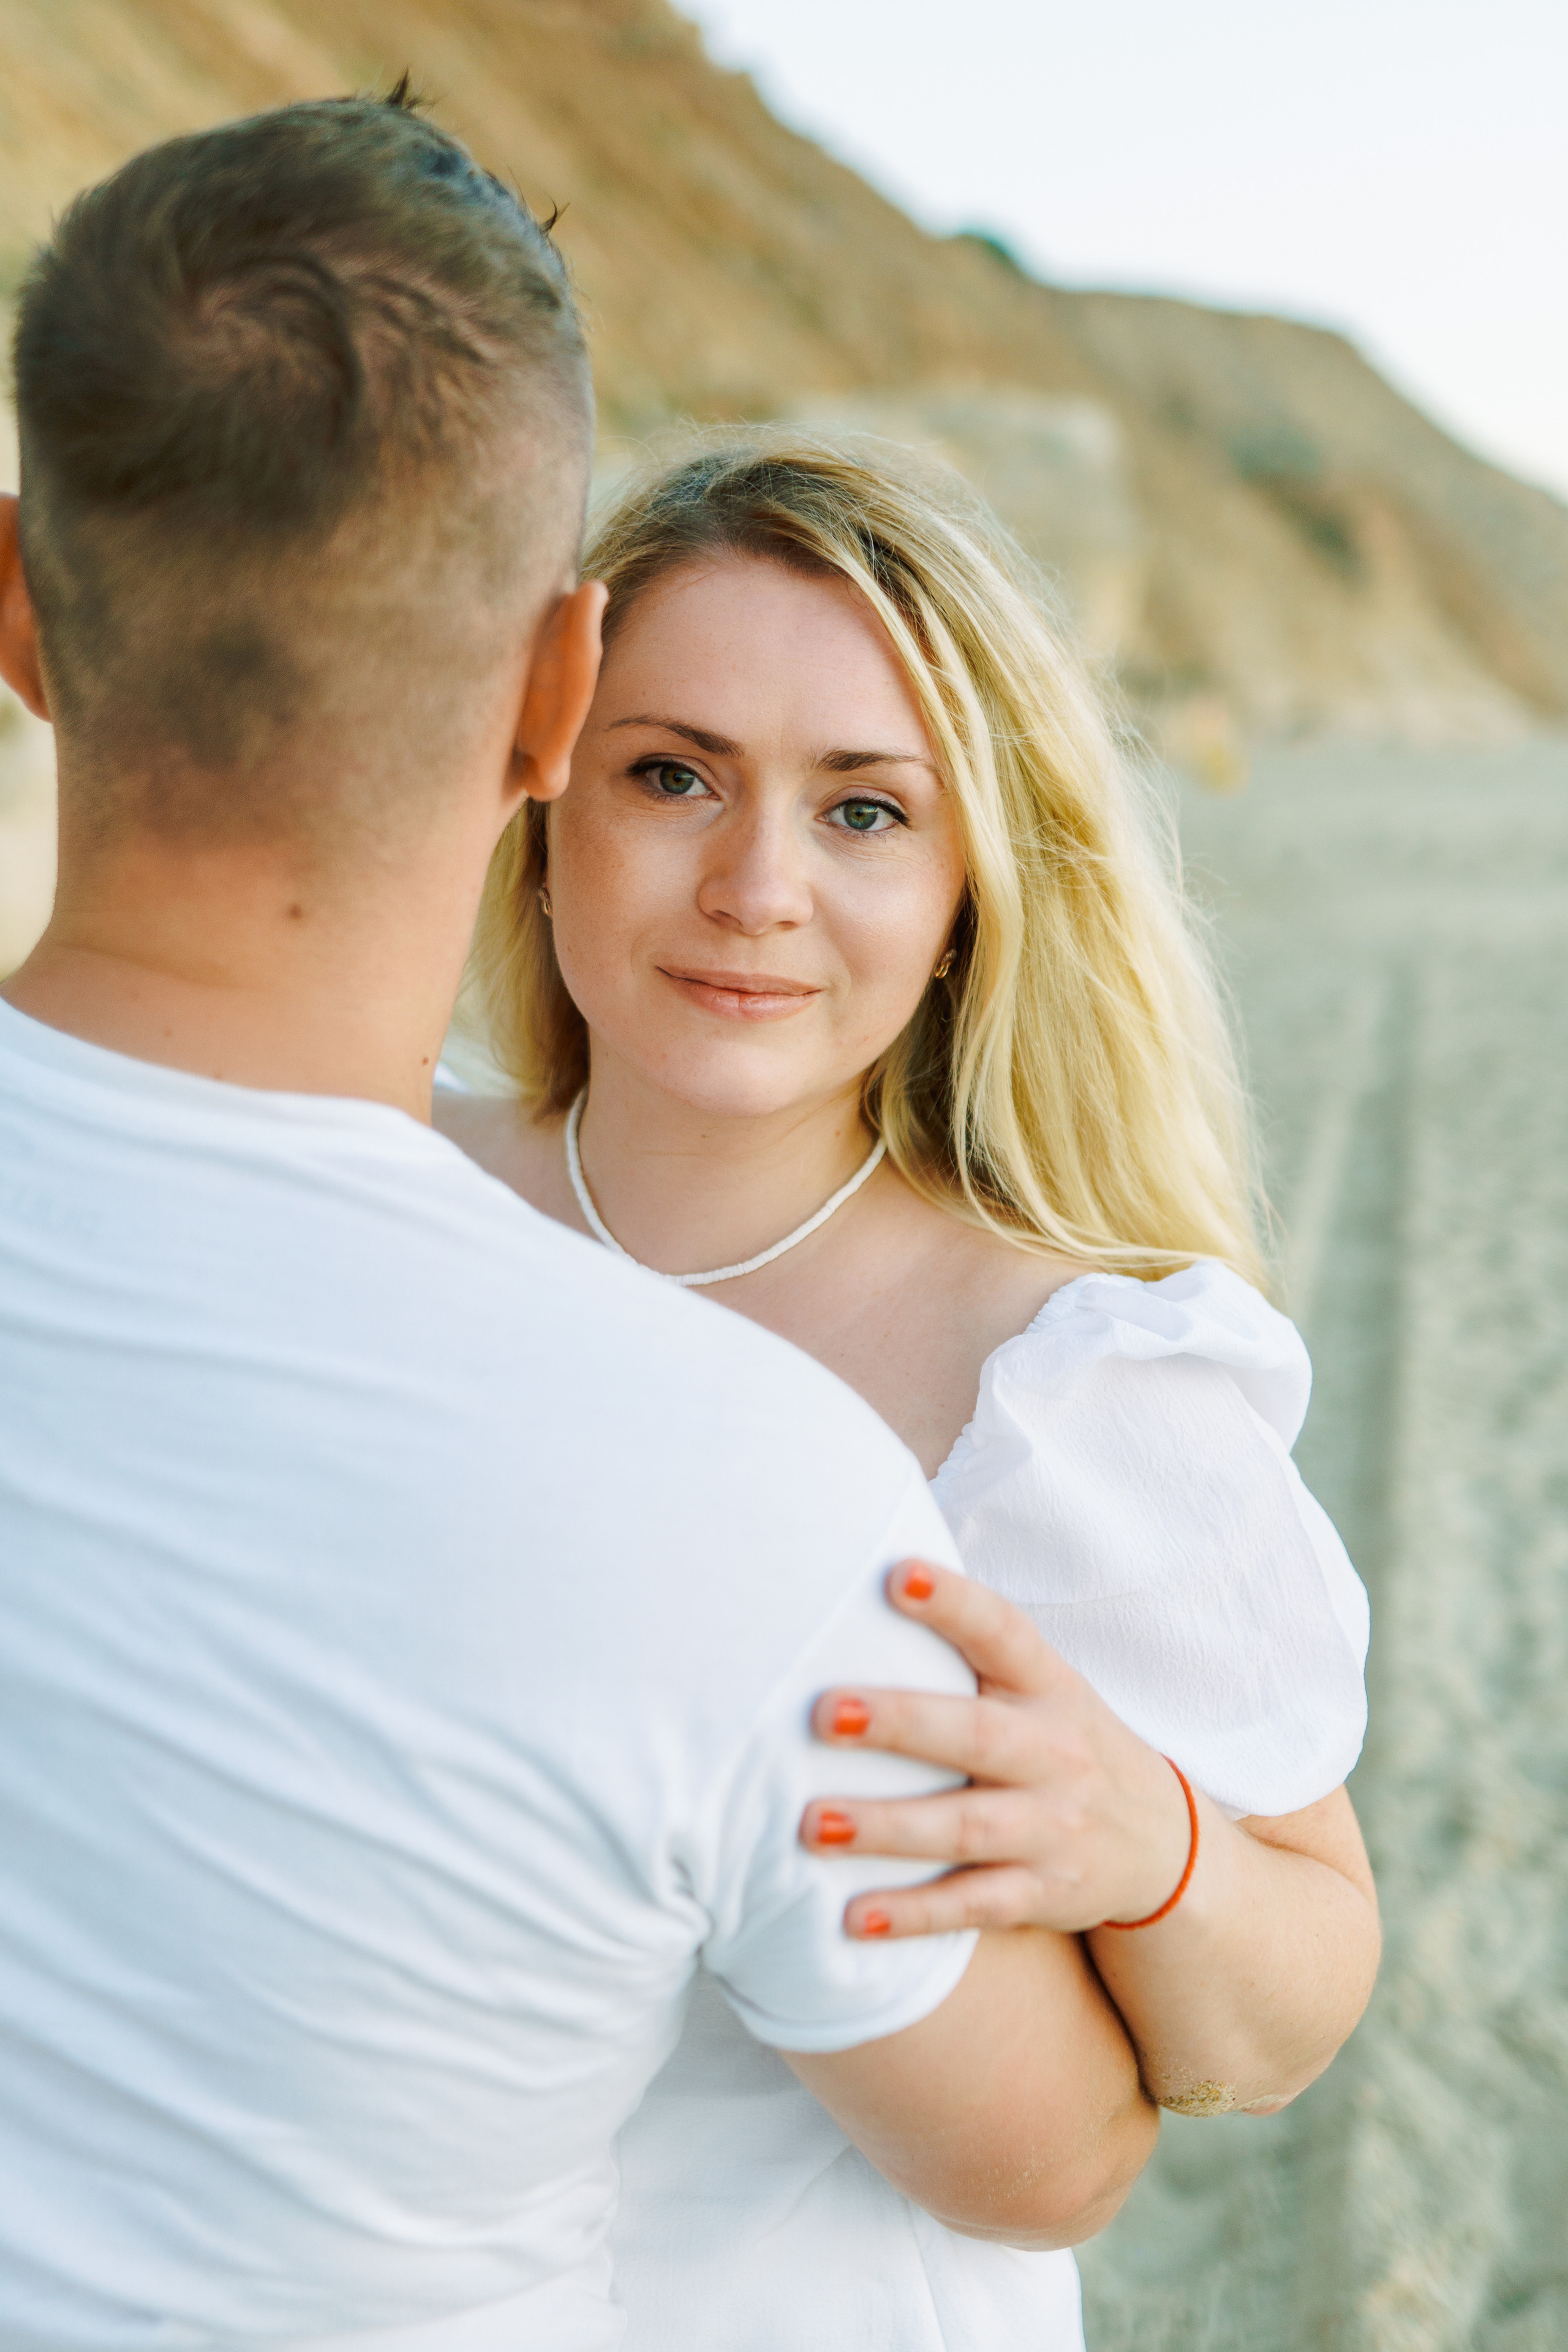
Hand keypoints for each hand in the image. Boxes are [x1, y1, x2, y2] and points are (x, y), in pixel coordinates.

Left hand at [801, 1562, 1197, 1938]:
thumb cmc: (1060, 1742)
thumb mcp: (1039, 1688)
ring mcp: (1052, 1828)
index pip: (1003, 1633)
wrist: (1162, 1843)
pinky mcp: (1043, 1894)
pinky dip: (914, 1914)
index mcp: (1049, 1686)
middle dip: (901, 1723)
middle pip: (977, 1735)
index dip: (954, 1603)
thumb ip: (969, 1652)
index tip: (898, 1575)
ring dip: (888, 1827)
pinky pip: (973, 1905)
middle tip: (825, 1713)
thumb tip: (860, 1586)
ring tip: (814, 1823)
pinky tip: (852, 1917)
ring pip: (966, 1828)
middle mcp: (1054, 1753)